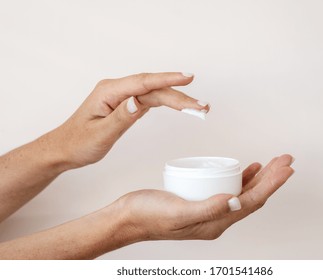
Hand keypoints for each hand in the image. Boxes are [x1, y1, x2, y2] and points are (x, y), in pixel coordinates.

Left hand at [45, 72, 208, 168]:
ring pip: (154, 94)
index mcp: (109, 92)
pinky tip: (178, 104)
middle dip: (179, 95)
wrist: (64, 149)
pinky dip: (166, 103)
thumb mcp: (100, 134)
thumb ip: (122, 117)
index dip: (167, 79)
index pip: (143, 83)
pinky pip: (150, 99)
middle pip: (153, 88)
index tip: (188, 77)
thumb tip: (140, 102)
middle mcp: (116, 90)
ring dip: (176, 99)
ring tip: (197, 107)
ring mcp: (122, 96)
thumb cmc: (78, 143)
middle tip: (202, 106)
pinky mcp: (126, 104)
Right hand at [109, 154, 293, 244]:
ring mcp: (210, 210)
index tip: (286, 168)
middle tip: (286, 159)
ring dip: (260, 177)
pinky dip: (241, 178)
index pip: (252, 201)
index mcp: (216, 223)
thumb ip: (207, 208)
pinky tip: (247, 169)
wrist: (128, 218)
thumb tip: (234, 200)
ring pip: (243, 192)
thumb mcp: (178, 213)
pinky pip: (229, 189)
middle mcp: (217, 218)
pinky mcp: (201, 201)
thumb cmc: (149, 216)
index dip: (272, 184)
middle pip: (252, 196)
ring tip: (273, 162)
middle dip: (272, 178)